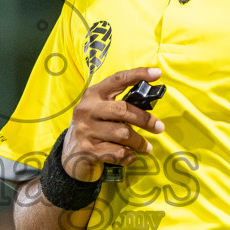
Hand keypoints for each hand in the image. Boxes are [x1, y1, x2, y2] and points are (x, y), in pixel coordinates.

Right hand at [62, 67, 164, 181]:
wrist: (70, 157)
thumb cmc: (93, 130)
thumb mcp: (100, 112)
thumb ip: (118, 105)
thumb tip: (149, 101)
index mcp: (93, 95)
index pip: (117, 79)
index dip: (138, 74)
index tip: (157, 73)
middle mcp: (87, 110)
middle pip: (123, 110)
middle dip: (145, 120)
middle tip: (159, 128)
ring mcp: (86, 130)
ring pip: (123, 134)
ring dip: (139, 142)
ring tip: (145, 147)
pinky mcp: (88, 150)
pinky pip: (118, 152)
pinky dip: (128, 156)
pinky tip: (129, 156)